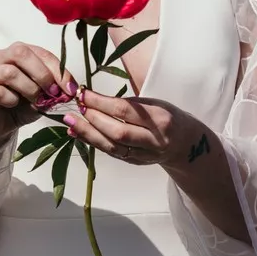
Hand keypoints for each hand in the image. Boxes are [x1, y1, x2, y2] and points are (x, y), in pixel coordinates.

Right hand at [0, 42, 75, 152]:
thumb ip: (56, 88)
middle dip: (43, 74)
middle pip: (21, 53)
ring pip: (9, 72)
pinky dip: (11, 100)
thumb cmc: (23, 104)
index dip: (59, 71)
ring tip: (36, 101)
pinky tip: (14, 104)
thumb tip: (70, 89)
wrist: (1, 123)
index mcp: (20, 53)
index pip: (42, 53)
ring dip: (29, 89)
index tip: (71, 89)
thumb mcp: (45, 95)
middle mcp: (1, 57)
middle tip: (53, 93)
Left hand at [63, 88, 205, 167]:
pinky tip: (78, 133)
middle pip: (118, 131)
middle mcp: (155, 140)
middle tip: (76, 106)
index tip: (83, 93)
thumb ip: (130, 104)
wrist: (187, 144)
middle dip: (93, 118)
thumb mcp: (156, 104)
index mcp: (161, 119)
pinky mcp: (136, 162)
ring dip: (88, 133)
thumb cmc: (168, 118)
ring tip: (70, 121)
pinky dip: (93, 142)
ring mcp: (146, 154)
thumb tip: (96, 99)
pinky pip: (112, 153)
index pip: (125, 110)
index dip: (101, 102)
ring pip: (112, 146)